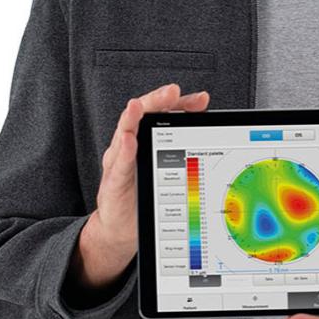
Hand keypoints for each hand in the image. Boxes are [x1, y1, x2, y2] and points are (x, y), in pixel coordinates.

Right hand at [73, 83, 209, 290]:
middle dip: (155, 101)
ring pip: (123, 135)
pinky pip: (118, 166)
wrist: (121, 227)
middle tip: (170, 91)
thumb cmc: (145, 192)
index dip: (179, 103)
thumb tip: (205, 118)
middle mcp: (130, 145)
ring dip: (131, 119)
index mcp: (146, 138)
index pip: (163, 113)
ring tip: (138, 107)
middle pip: (141, 116)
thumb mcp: (166, 167)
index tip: (200, 100)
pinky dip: (123, 152)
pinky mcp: (113, 183)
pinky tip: (129, 141)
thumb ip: (181, 142)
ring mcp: (120, 162)